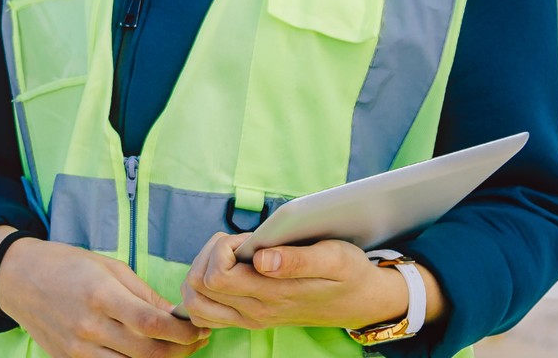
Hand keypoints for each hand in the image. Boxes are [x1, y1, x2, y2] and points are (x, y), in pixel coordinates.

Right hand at [0, 230, 209, 357]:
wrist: (18, 279)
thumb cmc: (67, 265)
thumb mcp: (108, 267)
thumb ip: (143, 293)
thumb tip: (176, 314)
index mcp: (101, 295)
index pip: (152, 324)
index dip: (183, 332)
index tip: (199, 329)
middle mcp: (89, 327)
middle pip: (148, 353)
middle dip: (180, 350)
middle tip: (197, 341)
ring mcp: (77, 350)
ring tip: (176, 350)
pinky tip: (147, 356)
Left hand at [180, 235, 416, 332]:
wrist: (361, 302)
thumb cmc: (348, 273)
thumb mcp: (334, 258)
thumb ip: (297, 259)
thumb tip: (260, 259)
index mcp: (272, 295)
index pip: (216, 277)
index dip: (221, 249)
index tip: (246, 238)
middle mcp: (255, 312)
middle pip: (198, 287)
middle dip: (209, 255)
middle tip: (237, 242)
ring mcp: (250, 318)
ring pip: (196, 302)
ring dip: (202, 271)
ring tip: (230, 255)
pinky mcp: (250, 318)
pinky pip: (207, 311)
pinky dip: (205, 290)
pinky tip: (226, 272)